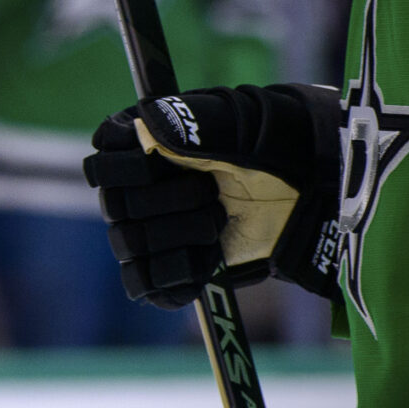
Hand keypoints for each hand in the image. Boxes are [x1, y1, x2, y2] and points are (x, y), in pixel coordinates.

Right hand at [84, 84, 344, 306]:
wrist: (307, 192)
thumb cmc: (271, 147)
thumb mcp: (240, 125)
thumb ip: (192, 123)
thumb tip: (145, 128)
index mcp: (138, 145)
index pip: (101, 163)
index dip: (131, 169)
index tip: (169, 162)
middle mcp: (133, 188)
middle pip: (115, 208)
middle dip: (170, 202)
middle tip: (211, 192)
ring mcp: (147, 229)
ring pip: (129, 246)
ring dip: (179, 236)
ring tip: (216, 221)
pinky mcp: (167, 267)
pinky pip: (144, 284)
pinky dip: (177, 275)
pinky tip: (208, 257)